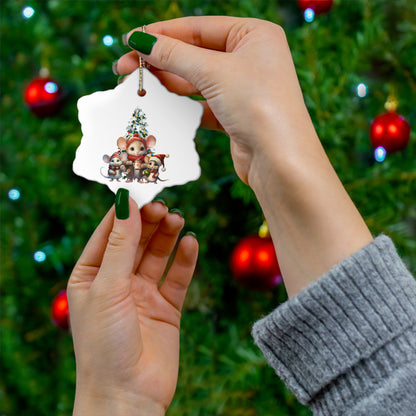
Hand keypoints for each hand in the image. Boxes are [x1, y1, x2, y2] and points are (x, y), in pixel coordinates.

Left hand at [67, 197, 197, 414]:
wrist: (128, 396)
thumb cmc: (104, 344)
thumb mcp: (108, 287)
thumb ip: (120, 244)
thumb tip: (126, 202)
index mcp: (91, 275)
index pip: (108, 233)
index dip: (124, 211)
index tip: (140, 189)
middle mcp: (117, 281)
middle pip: (136, 240)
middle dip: (149, 221)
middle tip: (164, 205)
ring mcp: (143, 294)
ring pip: (158, 254)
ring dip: (168, 236)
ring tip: (178, 219)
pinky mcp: (167, 307)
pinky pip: (177, 277)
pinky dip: (185, 259)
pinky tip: (191, 243)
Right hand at [116, 16, 308, 184]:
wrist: (280, 161)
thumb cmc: (257, 106)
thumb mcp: (214, 72)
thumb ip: (175, 55)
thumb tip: (140, 40)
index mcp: (254, 35)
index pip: (198, 28)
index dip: (162, 34)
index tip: (130, 40)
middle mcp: (251, 58)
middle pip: (195, 54)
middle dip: (160, 61)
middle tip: (124, 68)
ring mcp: (244, 88)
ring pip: (198, 80)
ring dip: (168, 83)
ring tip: (138, 86)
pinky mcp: (236, 115)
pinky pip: (203, 103)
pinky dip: (183, 105)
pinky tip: (162, 105)